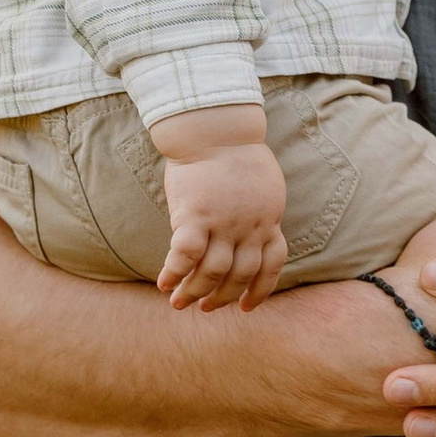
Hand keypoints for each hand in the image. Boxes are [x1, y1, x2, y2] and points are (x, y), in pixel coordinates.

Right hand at [157, 132, 290, 311]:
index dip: (261, 291)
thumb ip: (260, 213)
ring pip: (213, 272)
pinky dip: (174, 273)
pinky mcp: (195, 215)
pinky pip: (186, 255)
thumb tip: (252, 234)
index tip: (246, 307)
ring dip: (195, 292)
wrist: (215, 129)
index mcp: (268, 219)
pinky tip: (163, 283)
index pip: (272, 265)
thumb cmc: (235, 154)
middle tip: (206, 308)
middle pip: (241, 275)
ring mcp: (223, 222)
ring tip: (179, 303)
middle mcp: (249, 226)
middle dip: (223, 297)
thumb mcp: (263, 187)